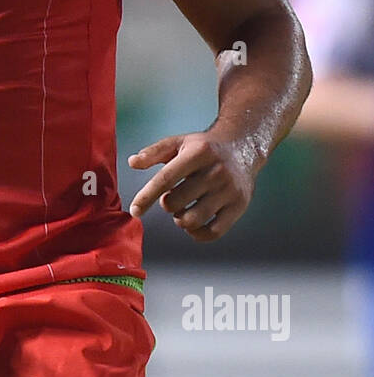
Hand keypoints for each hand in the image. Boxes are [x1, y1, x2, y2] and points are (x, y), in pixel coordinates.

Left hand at [127, 130, 257, 241]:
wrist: (243, 147)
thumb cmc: (204, 148)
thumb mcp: (179, 142)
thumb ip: (154, 152)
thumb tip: (132, 162)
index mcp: (198, 153)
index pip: (166, 179)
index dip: (147, 196)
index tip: (135, 210)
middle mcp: (216, 171)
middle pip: (176, 202)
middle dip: (167, 204)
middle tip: (172, 197)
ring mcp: (229, 190)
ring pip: (192, 220)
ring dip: (180, 220)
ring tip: (183, 209)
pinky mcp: (239, 206)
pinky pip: (213, 232)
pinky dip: (197, 234)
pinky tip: (194, 224)